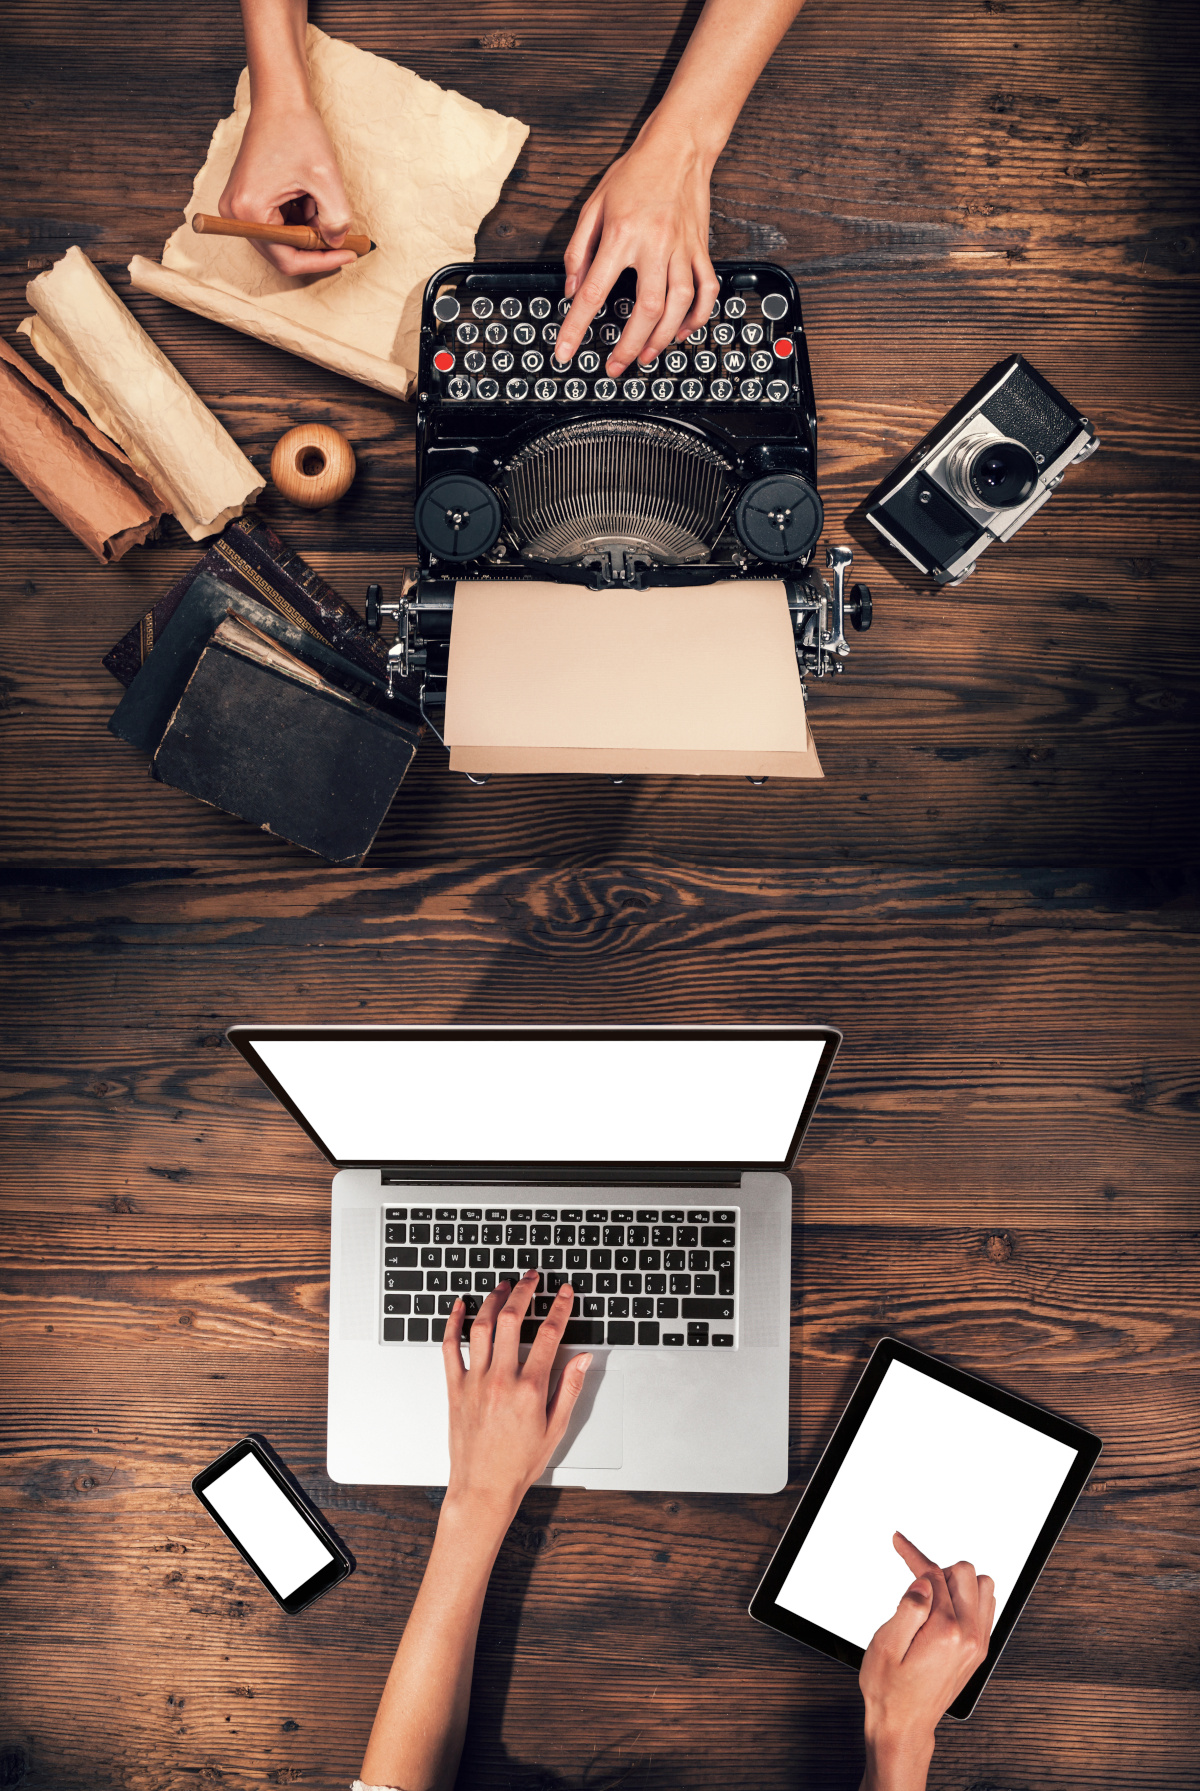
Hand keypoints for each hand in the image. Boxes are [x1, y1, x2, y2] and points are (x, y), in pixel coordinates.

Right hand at [217, 99, 354, 276]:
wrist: (279, 99)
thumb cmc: (297, 130)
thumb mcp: (325, 178)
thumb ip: (336, 218)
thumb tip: (337, 244)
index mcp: (249, 212)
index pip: (287, 260)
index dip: (321, 261)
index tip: (349, 253)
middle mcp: (235, 215)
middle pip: (282, 252)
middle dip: (315, 242)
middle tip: (343, 232)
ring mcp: (238, 208)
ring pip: (283, 238)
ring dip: (308, 226)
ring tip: (320, 196)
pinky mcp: (246, 200)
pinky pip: (278, 223)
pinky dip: (299, 215)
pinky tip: (308, 192)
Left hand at [442, 1272, 591, 1524]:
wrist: (483, 1489)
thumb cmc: (519, 1464)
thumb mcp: (555, 1428)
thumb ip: (570, 1388)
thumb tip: (584, 1359)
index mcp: (529, 1389)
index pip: (549, 1335)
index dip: (560, 1308)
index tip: (564, 1293)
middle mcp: (500, 1380)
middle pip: (512, 1319)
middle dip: (524, 1291)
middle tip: (532, 1278)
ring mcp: (474, 1381)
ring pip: (482, 1326)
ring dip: (493, 1300)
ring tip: (504, 1285)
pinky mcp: (455, 1388)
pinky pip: (449, 1347)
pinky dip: (452, 1322)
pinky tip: (459, 1306)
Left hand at [555, 122, 720, 376]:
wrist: (678, 146)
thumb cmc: (634, 173)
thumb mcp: (593, 205)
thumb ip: (578, 250)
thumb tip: (570, 289)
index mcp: (621, 235)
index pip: (593, 292)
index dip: (576, 328)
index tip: (566, 352)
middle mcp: (655, 245)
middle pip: (645, 311)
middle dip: (628, 346)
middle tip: (614, 366)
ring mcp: (682, 249)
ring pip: (678, 307)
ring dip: (662, 339)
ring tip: (646, 356)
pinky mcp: (701, 249)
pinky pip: (706, 290)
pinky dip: (696, 317)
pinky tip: (683, 331)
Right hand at [858, 1532, 995, 1790]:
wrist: (904, 1726)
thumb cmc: (890, 1691)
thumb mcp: (886, 1645)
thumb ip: (908, 1607)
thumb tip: (924, 1583)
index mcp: (945, 1632)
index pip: (935, 1575)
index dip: (913, 1555)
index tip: (900, 1542)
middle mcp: (969, 1637)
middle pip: (965, 1573)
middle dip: (937, 1570)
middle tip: (914, 1581)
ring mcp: (978, 1645)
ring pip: (983, 1586)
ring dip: (956, 1583)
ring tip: (931, 1596)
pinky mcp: (978, 1652)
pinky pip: (986, 1608)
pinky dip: (967, 1597)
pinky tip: (945, 1607)